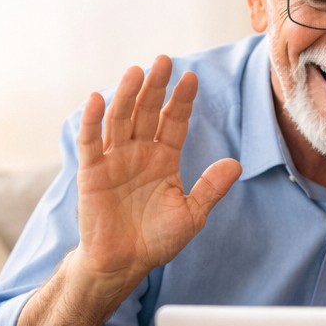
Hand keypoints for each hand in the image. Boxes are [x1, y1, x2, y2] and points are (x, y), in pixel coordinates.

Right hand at [74, 55, 240, 294]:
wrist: (124, 264)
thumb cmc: (156, 240)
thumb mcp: (191, 214)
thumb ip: (210, 188)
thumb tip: (235, 164)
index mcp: (164, 159)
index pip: (174, 122)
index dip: (181, 100)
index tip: (191, 78)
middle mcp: (139, 153)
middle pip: (147, 112)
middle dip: (156, 87)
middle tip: (164, 60)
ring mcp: (114, 160)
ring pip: (120, 119)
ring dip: (126, 95)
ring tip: (136, 71)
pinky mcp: (91, 172)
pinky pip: (91, 142)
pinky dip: (92, 120)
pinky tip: (97, 98)